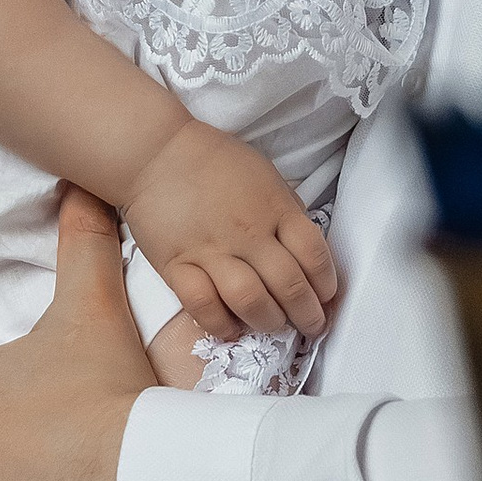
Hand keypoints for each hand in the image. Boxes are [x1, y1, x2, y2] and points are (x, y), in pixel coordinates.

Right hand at [123, 118, 337, 342]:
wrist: (155, 152)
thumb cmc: (214, 161)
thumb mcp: (265, 175)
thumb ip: (287, 210)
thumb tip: (305, 248)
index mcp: (275, 208)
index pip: (314, 255)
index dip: (327, 284)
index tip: (327, 297)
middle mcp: (248, 233)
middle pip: (289, 286)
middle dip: (307, 315)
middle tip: (310, 325)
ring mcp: (211, 251)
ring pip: (251, 301)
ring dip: (269, 321)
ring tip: (272, 324)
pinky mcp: (177, 266)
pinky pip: (203, 305)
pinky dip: (221, 324)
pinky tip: (231, 328)